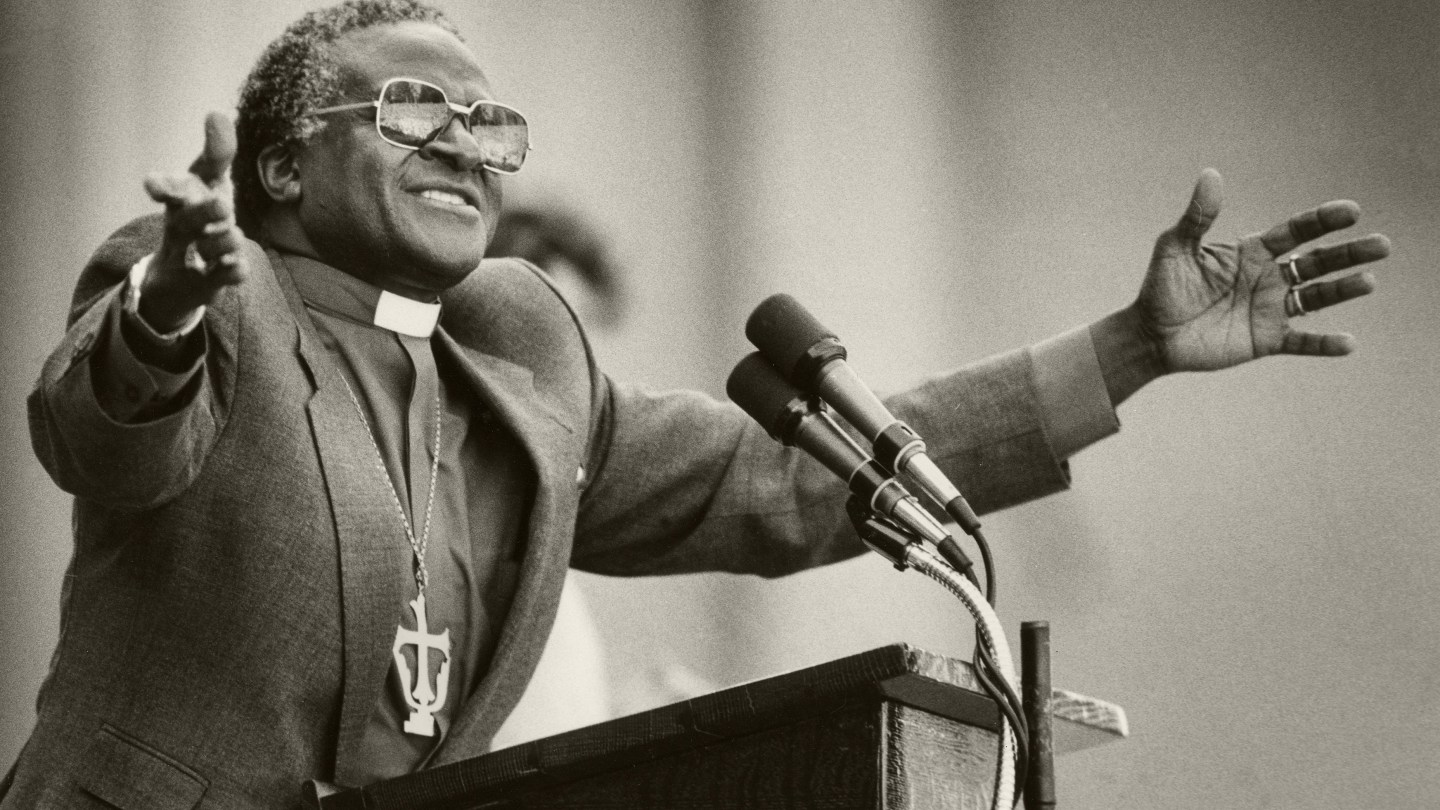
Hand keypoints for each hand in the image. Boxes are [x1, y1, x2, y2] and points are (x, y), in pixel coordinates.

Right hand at [138, 112, 246, 331]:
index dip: (163, 185)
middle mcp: (180, 228)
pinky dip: (227, 274)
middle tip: (223, 204)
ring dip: (220, 243)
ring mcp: (190, 258)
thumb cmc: (199, 215)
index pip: (170, 190)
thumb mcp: (207, 182)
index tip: (152, 183)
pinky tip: (241, 269)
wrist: (178, 277)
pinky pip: (215, 280)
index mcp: (180, 201)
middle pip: (187, 222)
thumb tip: (216, 114)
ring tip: (237, 236)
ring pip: (203, 251)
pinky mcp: (204, 284)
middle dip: (201, 213)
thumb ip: (216, 153)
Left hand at [1136, 169, 1389, 371]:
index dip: (1323, 221)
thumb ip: (1198, 216)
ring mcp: (1270, 309)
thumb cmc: (1162, 287)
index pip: (1296, 232)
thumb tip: (1211, 174)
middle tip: (1382, 245)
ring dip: (1343, 290)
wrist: (1151, 334)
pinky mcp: (1265, 340)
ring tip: (1368, 281)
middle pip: (1317, 262)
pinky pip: (1301, 341)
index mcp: (1252, 252)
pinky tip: (1348, 342)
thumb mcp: (1176, 247)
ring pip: (1316, 298)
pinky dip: (1323, 343)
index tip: (1351, 211)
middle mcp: (1268, 278)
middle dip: (1349, 254)